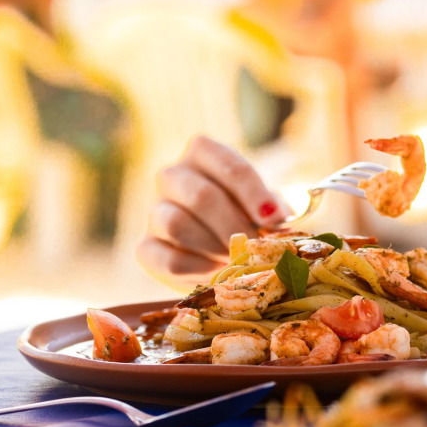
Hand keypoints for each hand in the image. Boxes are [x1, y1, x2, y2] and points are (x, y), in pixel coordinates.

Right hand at [136, 136, 289, 289]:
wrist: (216, 252)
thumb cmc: (246, 218)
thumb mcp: (263, 207)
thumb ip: (271, 211)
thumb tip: (281, 225)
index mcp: (203, 154)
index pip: (227, 164)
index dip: (253, 192)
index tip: (273, 218)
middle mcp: (172, 176)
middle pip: (201, 196)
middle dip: (235, 226)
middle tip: (256, 247)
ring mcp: (154, 210)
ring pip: (177, 224)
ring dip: (214, 248)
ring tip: (237, 260)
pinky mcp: (145, 247)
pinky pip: (169, 258)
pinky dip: (199, 270)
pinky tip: (218, 272)